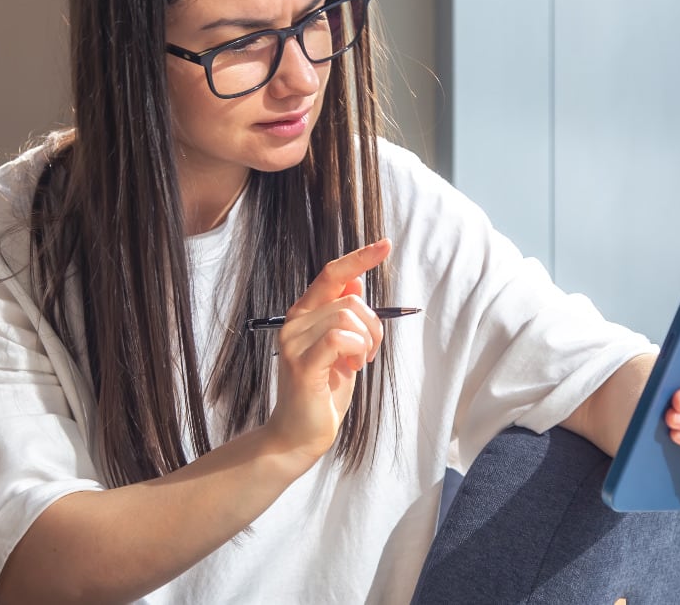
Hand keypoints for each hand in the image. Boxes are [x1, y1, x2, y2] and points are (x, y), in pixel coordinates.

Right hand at [263, 239, 391, 464]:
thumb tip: (355, 281)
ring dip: (366, 342)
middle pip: (351, 300)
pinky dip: (356, 351)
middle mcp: (295, 322)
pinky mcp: (300, 363)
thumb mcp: (342, 348)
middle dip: (374, 327)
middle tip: (369, 354)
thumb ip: (344, 315)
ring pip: (348, 318)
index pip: (332, 274)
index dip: (359, 257)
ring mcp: (294, 342)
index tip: (385, 244)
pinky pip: (339, 339)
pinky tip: (351, 368)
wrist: (300, 434)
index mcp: (304, 314)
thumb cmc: (322, 392)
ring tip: (357, 364)